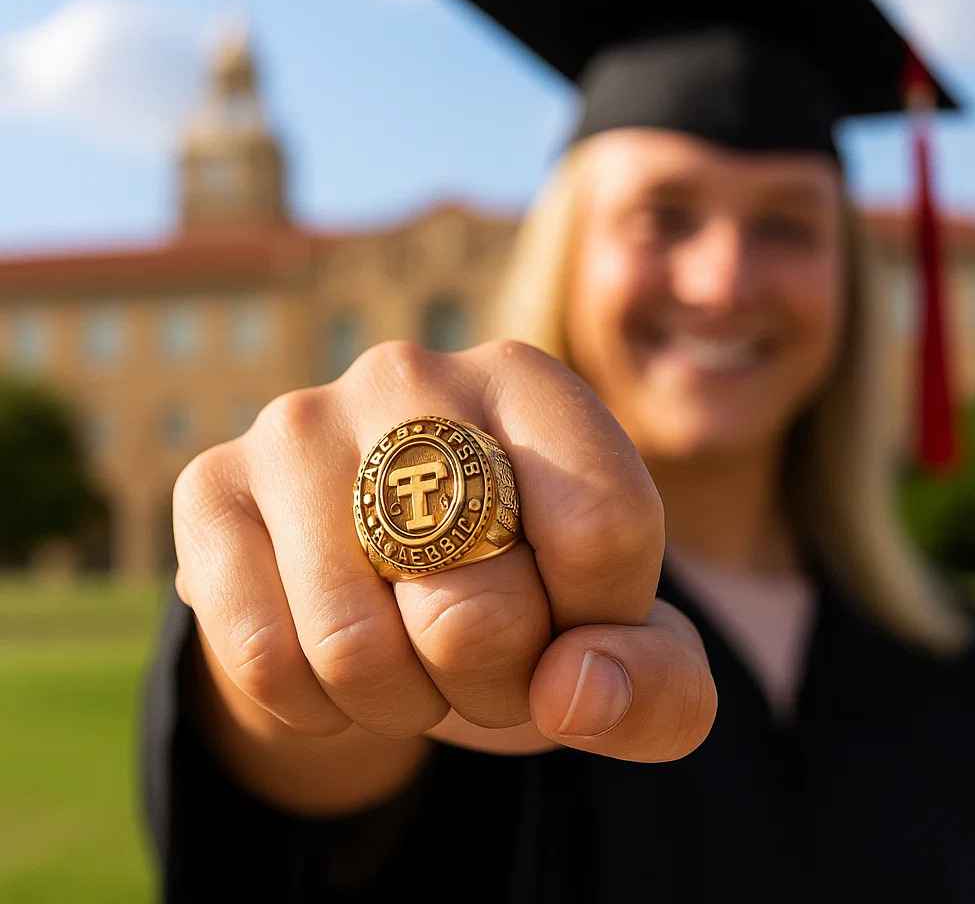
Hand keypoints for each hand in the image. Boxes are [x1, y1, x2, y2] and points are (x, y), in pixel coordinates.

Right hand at [172, 339, 715, 762]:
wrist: (385, 592)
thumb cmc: (521, 602)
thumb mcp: (618, 647)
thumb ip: (659, 686)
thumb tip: (574, 689)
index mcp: (530, 380)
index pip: (605, 531)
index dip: (598, 625)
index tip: (573, 622)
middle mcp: (409, 375)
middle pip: (479, 606)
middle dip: (496, 685)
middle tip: (484, 658)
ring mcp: (298, 423)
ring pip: (356, 647)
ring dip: (401, 701)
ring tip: (410, 655)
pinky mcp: (210, 485)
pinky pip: (263, 657)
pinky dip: (314, 703)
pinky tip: (332, 661)